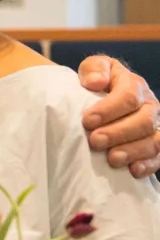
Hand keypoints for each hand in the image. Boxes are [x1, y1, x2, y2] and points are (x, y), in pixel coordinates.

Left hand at [78, 55, 159, 178]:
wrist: (98, 97)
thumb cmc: (94, 83)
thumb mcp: (91, 69)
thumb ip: (93, 69)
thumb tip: (96, 82)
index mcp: (134, 84)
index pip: (128, 95)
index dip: (109, 109)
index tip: (87, 120)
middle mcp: (149, 105)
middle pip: (143, 121)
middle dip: (118, 133)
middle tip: (95, 141)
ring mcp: (155, 125)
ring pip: (154, 140)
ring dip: (133, 151)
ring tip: (112, 159)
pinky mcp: (155, 144)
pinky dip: (149, 164)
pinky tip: (133, 170)